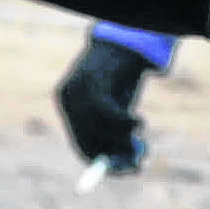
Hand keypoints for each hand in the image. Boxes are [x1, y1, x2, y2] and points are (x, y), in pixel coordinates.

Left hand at [53, 33, 152, 174]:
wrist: (124, 39)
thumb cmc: (123, 74)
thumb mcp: (121, 107)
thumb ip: (121, 133)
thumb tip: (133, 164)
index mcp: (70, 106)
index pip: (83, 144)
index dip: (106, 162)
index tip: (129, 169)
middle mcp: (68, 99)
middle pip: (87, 141)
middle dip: (116, 156)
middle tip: (140, 163)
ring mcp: (76, 91)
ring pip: (97, 130)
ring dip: (122, 139)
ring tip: (141, 135)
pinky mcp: (89, 83)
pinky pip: (105, 115)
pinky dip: (124, 124)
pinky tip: (139, 123)